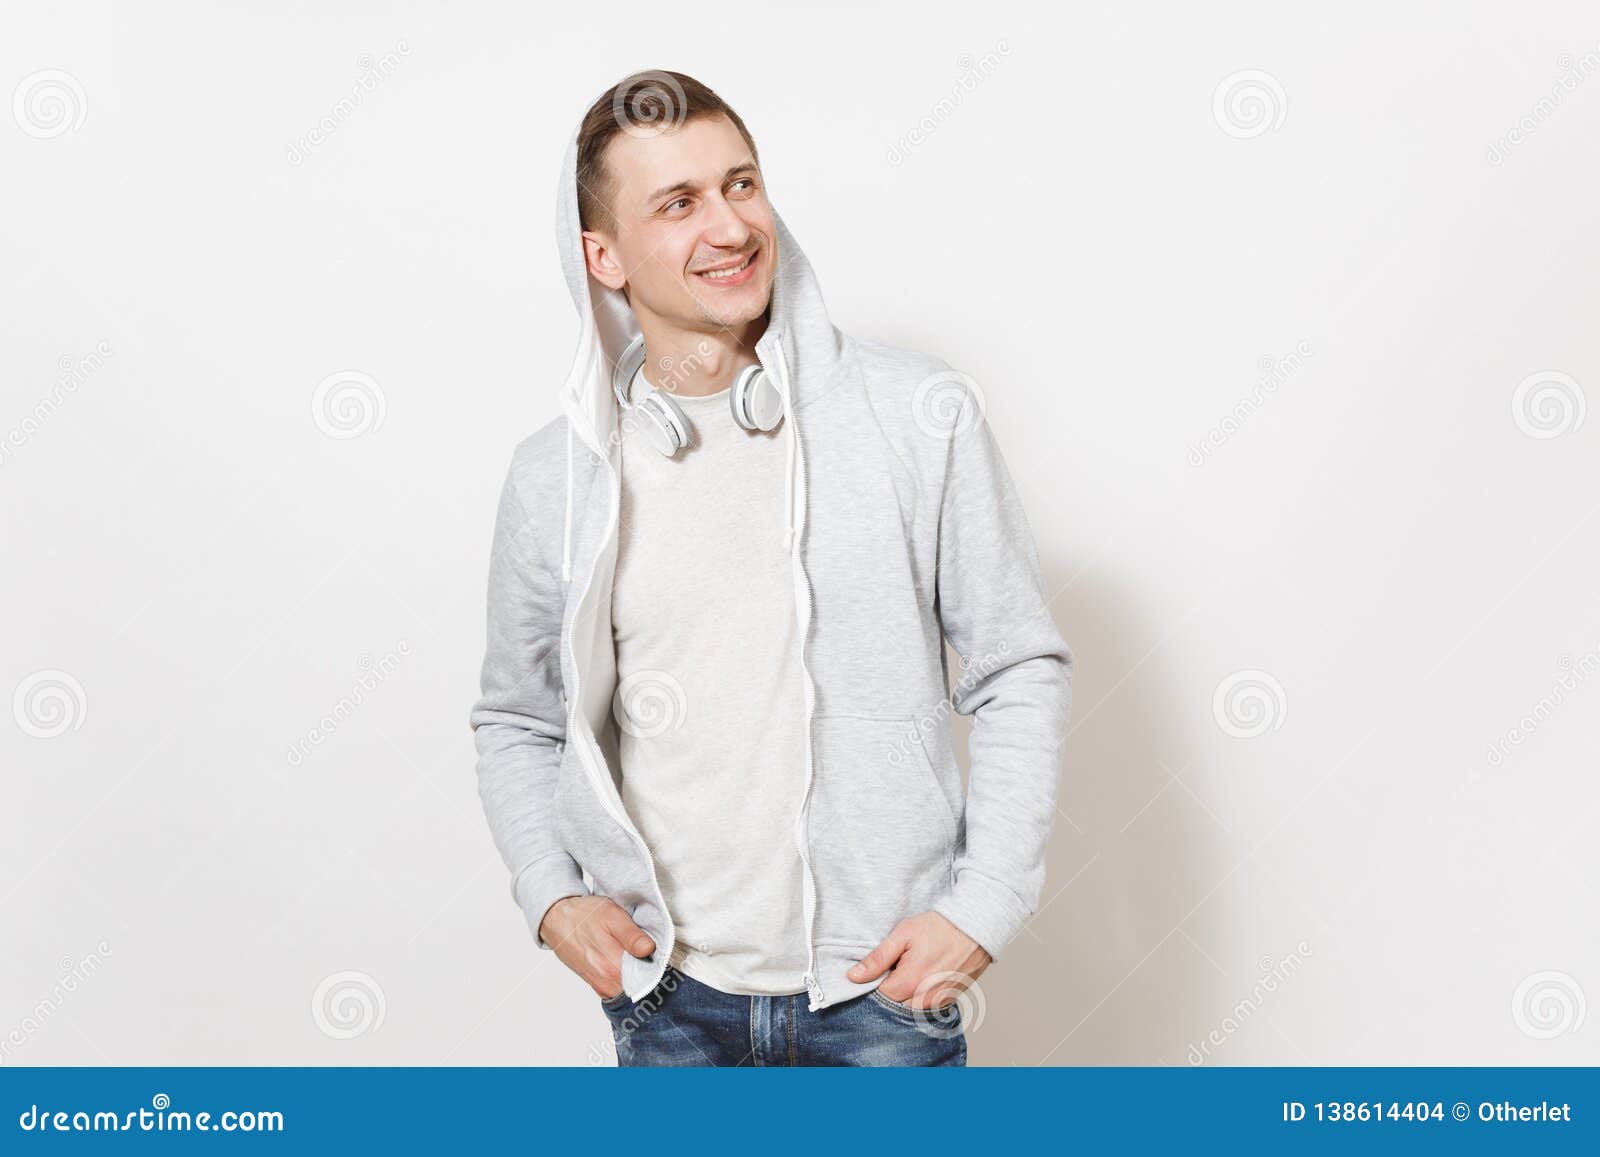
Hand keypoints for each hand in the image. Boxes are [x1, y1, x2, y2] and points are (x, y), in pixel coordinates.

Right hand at [538, 895, 655, 999]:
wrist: (557, 919)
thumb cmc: (585, 915)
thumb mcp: (612, 916)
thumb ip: (631, 936)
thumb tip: (649, 950)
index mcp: (614, 967)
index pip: (649, 979)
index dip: (660, 968)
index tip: (663, 955)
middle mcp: (607, 982)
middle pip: (641, 985)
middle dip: (651, 972)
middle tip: (651, 952)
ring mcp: (601, 985)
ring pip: (630, 988)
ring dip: (638, 975)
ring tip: (637, 955)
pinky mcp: (595, 984)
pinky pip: (618, 988)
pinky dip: (626, 978)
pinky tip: (626, 961)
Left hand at [846, 911, 991, 1009]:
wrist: (975, 928)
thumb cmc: (939, 927)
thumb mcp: (903, 934)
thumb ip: (878, 958)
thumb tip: (853, 976)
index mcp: (908, 983)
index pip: (878, 997)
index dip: (874, 984)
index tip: (881, 969)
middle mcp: (924, 999)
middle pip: (894, 1006)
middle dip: (890, 991)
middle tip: (896, 968)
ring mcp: (938, 1003)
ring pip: (910, 1009)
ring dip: (906, 996)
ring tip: (912, 971)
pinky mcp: (949, 1001)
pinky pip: (927, 1007)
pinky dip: (921, 997)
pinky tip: (924, 977)